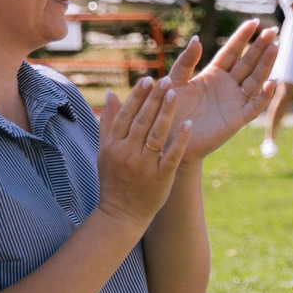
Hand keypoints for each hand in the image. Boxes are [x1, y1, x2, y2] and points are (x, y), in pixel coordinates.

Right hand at [93, 77, 191, 224]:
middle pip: (142, 121)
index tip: (148, 80)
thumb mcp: (104, 150)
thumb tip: (110, 93)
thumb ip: (108, 122)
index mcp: (113, 145)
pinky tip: (188, 124)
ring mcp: (144, 165)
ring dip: (166, 112)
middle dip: (154, 99)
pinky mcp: (161, 176)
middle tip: (167, 80)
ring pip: (156, 134)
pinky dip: (180, 139)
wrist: (122, 212)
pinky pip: (172, 154)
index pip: (126, 115)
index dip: (138, 96)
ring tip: (176, 93)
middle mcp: (127, 153)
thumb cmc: (113, 178)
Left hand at [166, 21, 281, 159]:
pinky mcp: (237, 119)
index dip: (242, 38)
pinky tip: (271, 83)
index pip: (231, 52)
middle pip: (247, 63)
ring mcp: (234, 101)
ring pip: (255, 79)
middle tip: (272, 31)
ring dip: (266, 65)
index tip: (253, 22)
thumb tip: (196, 39)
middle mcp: (227, 86)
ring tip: (275, 47)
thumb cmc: (167, 111)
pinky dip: (263, 96)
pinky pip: (254, 106)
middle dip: (259, 47)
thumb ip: (185, 62)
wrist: (167, 140)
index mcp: (213, 74)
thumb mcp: (173, 82)